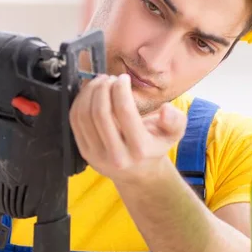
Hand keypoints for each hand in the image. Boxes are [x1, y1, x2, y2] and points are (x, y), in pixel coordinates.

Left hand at [69, 73, 186, 183]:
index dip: (120, 89)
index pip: (124, 112)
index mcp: (140, 150)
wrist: (138, 173)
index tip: (123, 78)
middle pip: (100, 113)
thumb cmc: (154, 147)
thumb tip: (166, 109)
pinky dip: (80, 102)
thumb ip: (176, 120)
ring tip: (100, 82)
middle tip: (109, 78)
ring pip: (84, 116)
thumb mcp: (173, 135)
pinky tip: (90, 92)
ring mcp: (97, 156)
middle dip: (103, 88)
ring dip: (89, 93)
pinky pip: (75, 122)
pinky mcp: (84, 152)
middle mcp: (117, 156)